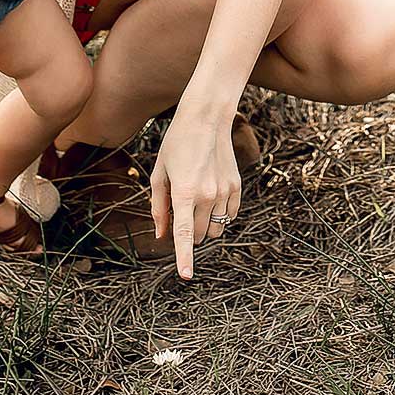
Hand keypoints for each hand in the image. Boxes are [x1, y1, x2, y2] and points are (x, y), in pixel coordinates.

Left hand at [150, 103, 241, 278]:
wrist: (206, 119)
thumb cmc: (177, 144)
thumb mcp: (159, 174)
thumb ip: (159, 207)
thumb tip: (161, 235)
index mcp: (184, 192)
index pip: (184, 234)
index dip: (184, 257)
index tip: (186, 276)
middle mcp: (207, 195)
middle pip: (199, 235)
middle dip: (189, 233)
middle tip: (181, 210)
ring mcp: (224, 192)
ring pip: (216, 228)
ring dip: (205, 226)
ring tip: (196, 201)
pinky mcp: (236, 187)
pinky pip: (229, 216)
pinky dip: (219, 215)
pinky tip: (211, 197)